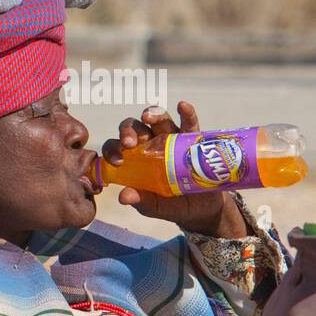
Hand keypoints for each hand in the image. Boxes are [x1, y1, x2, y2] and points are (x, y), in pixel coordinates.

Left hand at [101, 102, 247, 238]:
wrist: (203, 209)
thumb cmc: (172, 205)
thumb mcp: (155, 206)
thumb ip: (141, 200)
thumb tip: (124, 197)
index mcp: (135, 159)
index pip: (117, 147)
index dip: (113, 150)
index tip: (117, 161)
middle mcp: (151, 145)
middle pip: (136, 128)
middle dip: (129, 131)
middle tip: (129, 144)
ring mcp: (173, 139)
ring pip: (160, 120)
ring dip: (154, 114)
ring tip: (148, 116)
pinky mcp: (194, 139)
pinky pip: (190, 123)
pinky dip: (187, 113)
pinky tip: (183, 106)